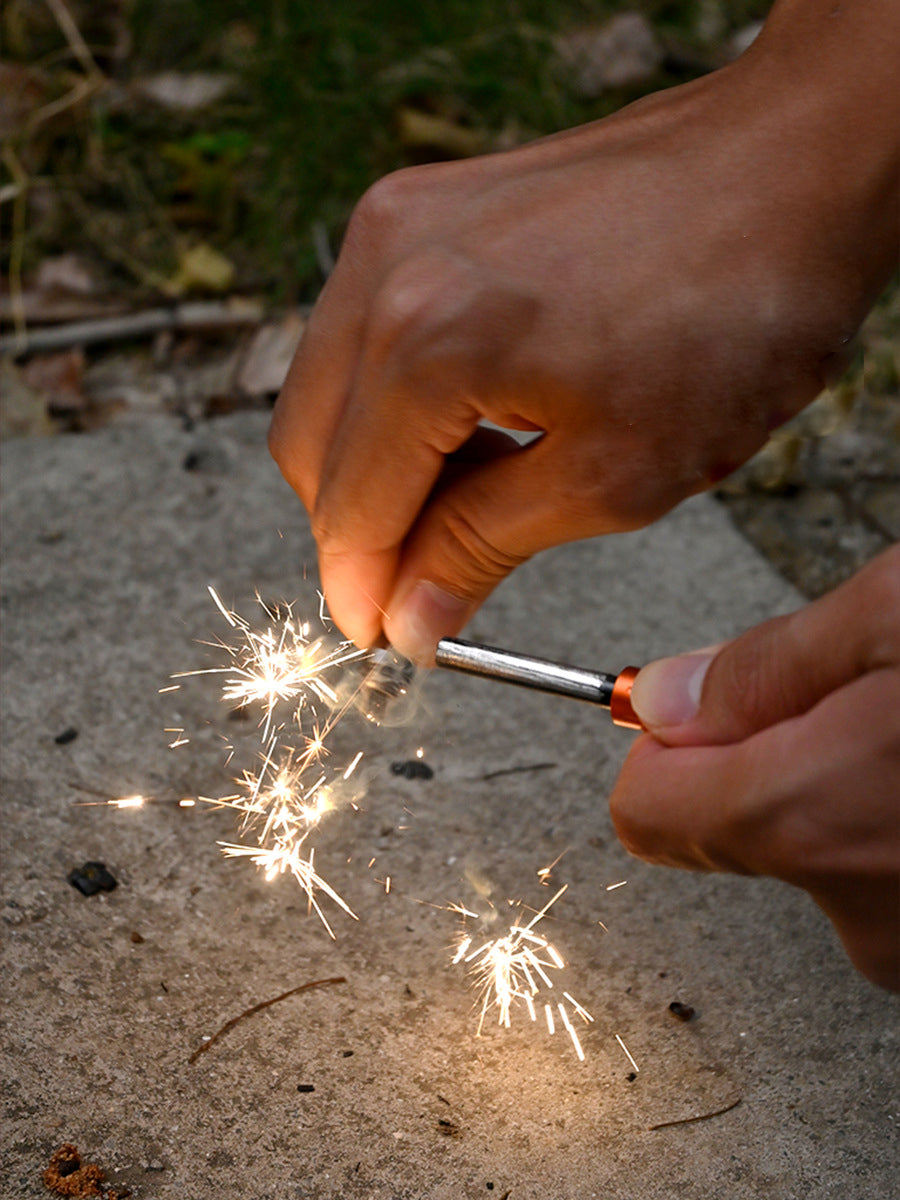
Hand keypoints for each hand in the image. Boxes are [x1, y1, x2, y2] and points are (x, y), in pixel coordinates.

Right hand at [269, 0, 896, 661]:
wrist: (790, 168)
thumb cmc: (735, 312)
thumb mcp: (615, 473)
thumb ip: (483, 547)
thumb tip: (410, 615)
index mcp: (426, 344)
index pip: (350, 509)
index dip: (362, 591)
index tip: (386, 637)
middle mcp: (385, 269)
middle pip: (310, 449)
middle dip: (358, 532)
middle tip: (426, 578)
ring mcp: (397, 223)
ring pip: (328, 390)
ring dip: (377, 464)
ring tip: (473, 493)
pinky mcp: (423, 205)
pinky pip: (364, 330)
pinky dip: (396, 398)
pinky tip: (473, 422)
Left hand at [612, 544, 899, 990]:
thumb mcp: (894, 616)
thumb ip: (763, 666)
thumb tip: (660, 700)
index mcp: (808, 816)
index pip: (642, 809)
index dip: (664, 741)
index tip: (705, 699)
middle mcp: (854, 903)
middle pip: (729, 823)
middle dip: (768, 753)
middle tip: (850, 695)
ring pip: (812, 842)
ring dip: (837, 783)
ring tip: (895, 727)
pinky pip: (875, 869)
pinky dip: (884, 816)